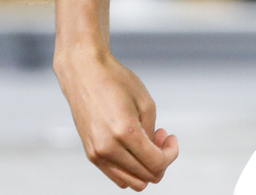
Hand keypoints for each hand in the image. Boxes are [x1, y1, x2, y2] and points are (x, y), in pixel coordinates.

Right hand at [55, 53, 179, 189]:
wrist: (84, 73)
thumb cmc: (115, 82)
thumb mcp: (146, 104)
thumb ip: (152, 135)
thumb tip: (154, 155)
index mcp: (124, 133)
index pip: (156, 164)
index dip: (171, 154)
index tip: (171, 137)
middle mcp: (107, 148)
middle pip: (146, 177)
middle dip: (161, 161)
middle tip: (161, 138)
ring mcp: (96, 154)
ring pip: (131, 182)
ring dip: (145, 168)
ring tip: (148, 142)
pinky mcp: (90, 154)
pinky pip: (117, 176)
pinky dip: (131, 168)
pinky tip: (134, 146)